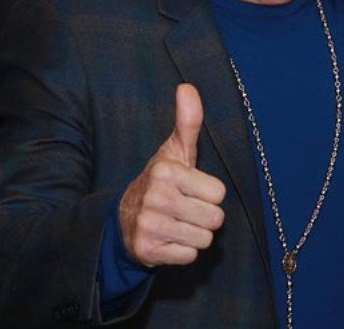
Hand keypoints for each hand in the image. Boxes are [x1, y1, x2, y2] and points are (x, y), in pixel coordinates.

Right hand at [119, 83, 226, 266]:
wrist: (125, 218)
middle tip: (185, 209)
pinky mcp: (147, 249)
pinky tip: (169, 238)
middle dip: (205, 217)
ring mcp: (150, 224)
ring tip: (178, 223)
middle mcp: (156, 196)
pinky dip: (182, 251)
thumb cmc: (160, 182)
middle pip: (215, 218)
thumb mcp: (174, 151)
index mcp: (167, 170)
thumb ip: (187, 122)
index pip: (218, 193)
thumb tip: (187, 87)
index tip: (191, 190)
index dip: (209, 193)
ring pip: (203, 239)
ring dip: (195, 235)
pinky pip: (189, 256)